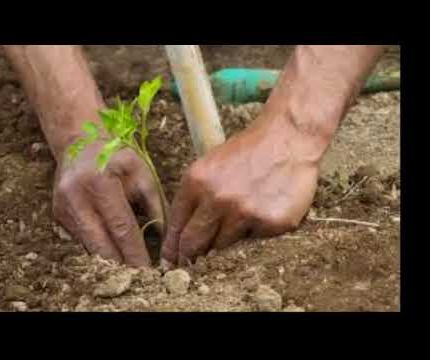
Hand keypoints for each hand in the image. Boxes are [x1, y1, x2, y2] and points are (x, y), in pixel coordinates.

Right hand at [53, 141, 165, 266]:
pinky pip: (81, 239)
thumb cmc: (116, 156)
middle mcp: (75, 197)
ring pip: (89, 245)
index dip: (135, 252)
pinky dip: (98, 246)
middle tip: (140, 276)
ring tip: (128, 265)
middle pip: (100, 244)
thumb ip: (154, 204)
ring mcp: (63, 208)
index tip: (148, 269)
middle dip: (121, 263)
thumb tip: (164, 236)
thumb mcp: (141, 172)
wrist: (79, 142)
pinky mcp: (58, 215)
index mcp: (99, 182)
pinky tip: (111, 248)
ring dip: (109, 259)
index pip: (121, 227)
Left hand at [161, 114, 320, 266]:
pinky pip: (255, 242)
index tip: (169, 263)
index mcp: (196, 181)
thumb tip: (180, 237)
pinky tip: (262, 214)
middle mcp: (217, 198)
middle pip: (193, 244)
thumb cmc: (246, 152)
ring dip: (225, 244)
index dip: (171, 248)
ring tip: (236, 225)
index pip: (176, 225)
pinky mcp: (270, 222)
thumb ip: (194, 198)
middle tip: (190, 266)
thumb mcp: (210, 166)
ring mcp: (245, 212)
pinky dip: (255, 234)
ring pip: (223, 248)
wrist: (287, 138)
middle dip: (188, 258)